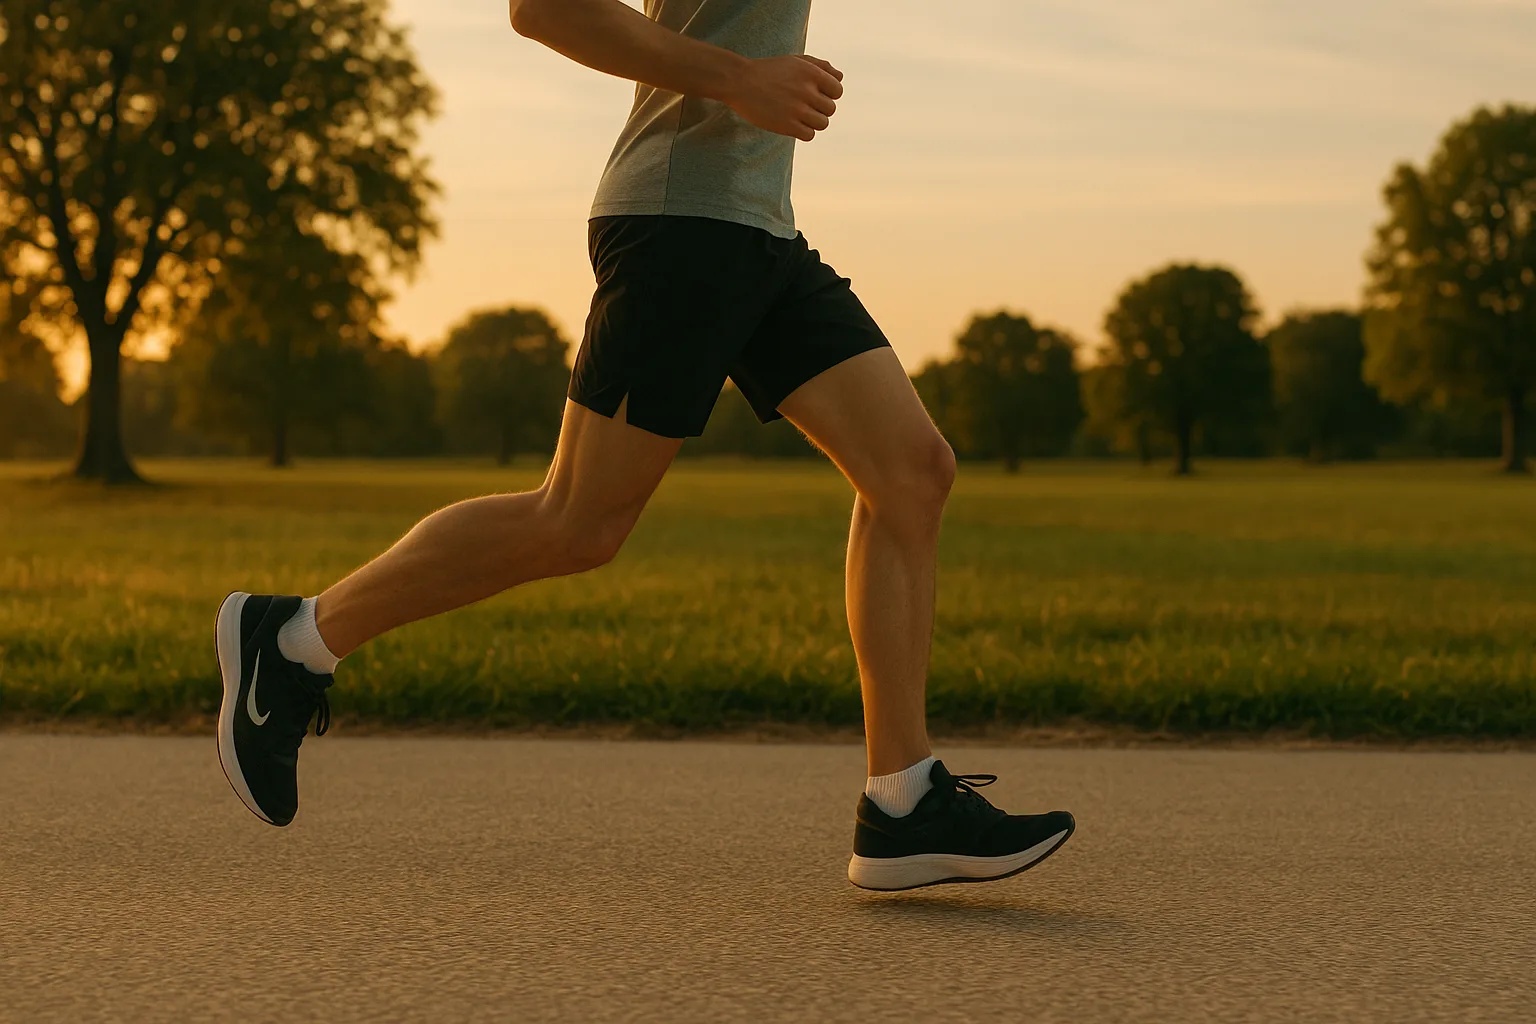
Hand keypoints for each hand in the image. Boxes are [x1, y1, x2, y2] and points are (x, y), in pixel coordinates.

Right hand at [723, 54, 843, 141]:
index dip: (828, 95)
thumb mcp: (795, 61)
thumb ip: (819, 66)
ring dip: (813, 122)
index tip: (814, 95)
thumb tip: (839, 77)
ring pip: (822, 123)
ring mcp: (797, 109)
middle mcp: (807, 90)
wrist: (740, 81)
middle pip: (830, 109)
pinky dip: (804, 132)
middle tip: (802, 106)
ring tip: (798, 116)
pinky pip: (809, 135)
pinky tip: (792, 125)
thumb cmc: (769, 71)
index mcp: (811, 73)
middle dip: (819, 109)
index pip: (837, 90)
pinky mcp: (787, 125)